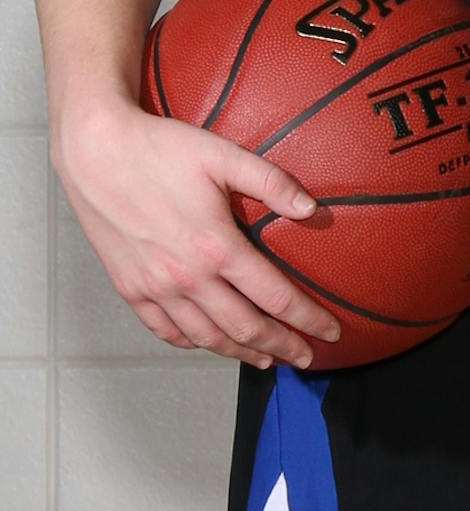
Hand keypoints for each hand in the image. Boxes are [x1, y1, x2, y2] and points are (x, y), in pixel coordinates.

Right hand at [53, 92, 341, 366]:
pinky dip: (193, 343)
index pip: (274, 296)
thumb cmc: (164, 150)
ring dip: (240, 353)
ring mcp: (155, 289)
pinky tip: (209, 344)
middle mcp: (187, 278)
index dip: (306, 319)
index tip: (330, 333)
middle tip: (306, 360)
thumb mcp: (225, 156)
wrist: (97, 155)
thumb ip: (272, 183)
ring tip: (267, 360)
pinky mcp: (130, 290)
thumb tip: (313, 209)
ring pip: (205, 337)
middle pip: (244, 327)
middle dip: (281, 346)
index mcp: (217, 247)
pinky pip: (165, 331)